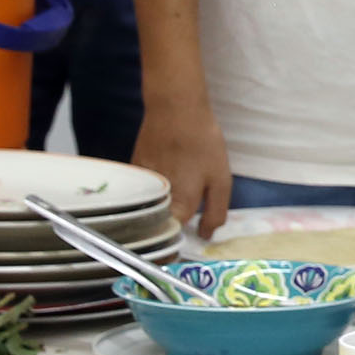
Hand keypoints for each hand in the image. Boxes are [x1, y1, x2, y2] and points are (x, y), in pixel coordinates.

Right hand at [135, 102, 232, 239]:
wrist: (175, 110)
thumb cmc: (202, 144)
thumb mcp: (221, 180)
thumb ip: (215, 213)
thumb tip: (206, 236)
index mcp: (179, 208)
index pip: (173, 240)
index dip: (179, 243)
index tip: (186, 240)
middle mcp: (155, 203)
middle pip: (160, 226)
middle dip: (170, 225)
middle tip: (185, 211)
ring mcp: (141, 188)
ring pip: (150, 208)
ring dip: (161, 205)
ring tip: (177, 185)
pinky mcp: (133, 173)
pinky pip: (143, 190)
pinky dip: (153, 188)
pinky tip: (166, 171)